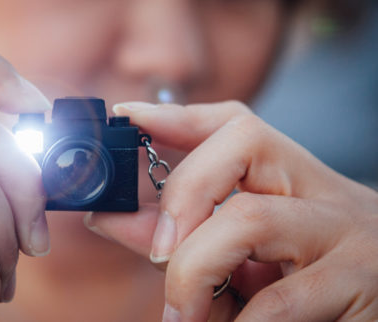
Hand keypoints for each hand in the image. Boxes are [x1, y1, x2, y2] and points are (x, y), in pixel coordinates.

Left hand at [86, 101, 377, 320]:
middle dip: (180, 194)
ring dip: (193, 268)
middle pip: (242, 143)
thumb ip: (179, 237)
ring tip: (182, 314)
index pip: (236, 125)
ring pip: (249, 218)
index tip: (126, 116)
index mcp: (297, 183)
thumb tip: (107, 217)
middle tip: (156, 253)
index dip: (175, 116)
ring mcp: (347, 234)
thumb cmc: (310, 295)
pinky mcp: (360, 284)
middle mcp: (326, 194)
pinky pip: (277, 301)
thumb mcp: (245, 261)